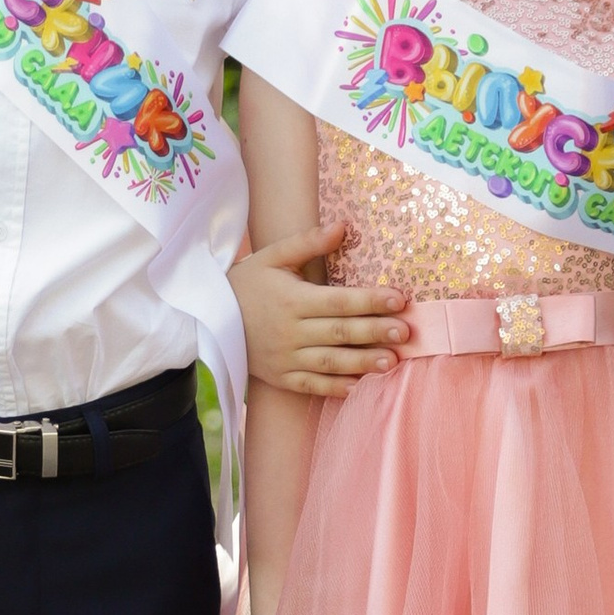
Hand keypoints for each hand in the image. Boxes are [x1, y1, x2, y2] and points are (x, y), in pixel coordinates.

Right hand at [232, 220, 411, 396]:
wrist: (207, 317)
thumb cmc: (246, 283)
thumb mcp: (272, 257)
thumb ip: (308, 242)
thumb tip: (343, 227)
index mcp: (292, 300)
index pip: (339, 301)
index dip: (370, 301)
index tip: (400, 299)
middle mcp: (290, 331)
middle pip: (339, 333)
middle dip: (374, 332)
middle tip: (407, 332)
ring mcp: (284, 358)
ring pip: (329, 362)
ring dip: (362, 363)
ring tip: (391, 362)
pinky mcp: (280, 377)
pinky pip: (310, 386)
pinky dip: (334, 388)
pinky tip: (359, 386)